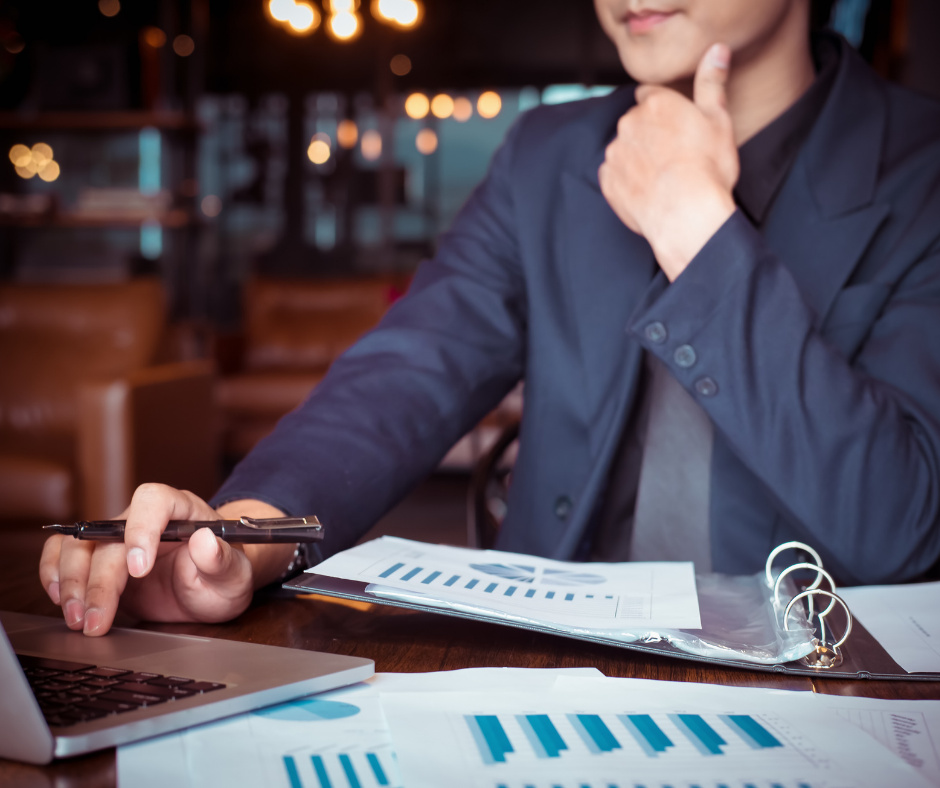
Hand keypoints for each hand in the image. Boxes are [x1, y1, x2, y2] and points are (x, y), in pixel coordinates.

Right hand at [38, 484, 292, 635]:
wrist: (213, 588)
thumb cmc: (225, 575)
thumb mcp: (235, 575)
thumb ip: (222, 560)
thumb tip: (204, 541)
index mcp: (182, 511)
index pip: (154, 501)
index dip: (141, 529)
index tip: (139, 569)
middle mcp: (144, 520)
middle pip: (109, 535)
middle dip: (100, 580)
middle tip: (97, 619)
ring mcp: (118, 540)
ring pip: (79, 545)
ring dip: (72, 583)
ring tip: (78, 620)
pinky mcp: (101, 562)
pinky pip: (64, 554)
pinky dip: (55, 575)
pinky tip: (62, 602)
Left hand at [598, 43, 738, 280]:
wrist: (687, 216)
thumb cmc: (708, 169)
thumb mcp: (719, 120)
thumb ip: (712, 83)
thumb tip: (716, 50)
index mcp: (656, 104)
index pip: (651, 95)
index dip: (665, 111)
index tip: (675, 127)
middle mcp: (628, 123)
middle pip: (636, 122)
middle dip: (650, 134)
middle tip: (673, 156)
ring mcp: (615, 153)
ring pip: (625, 148)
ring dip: (637, 157)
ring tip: (662, 178)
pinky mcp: (607, 181)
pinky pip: (614, 175)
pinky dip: (627, 181)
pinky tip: (648, 191)